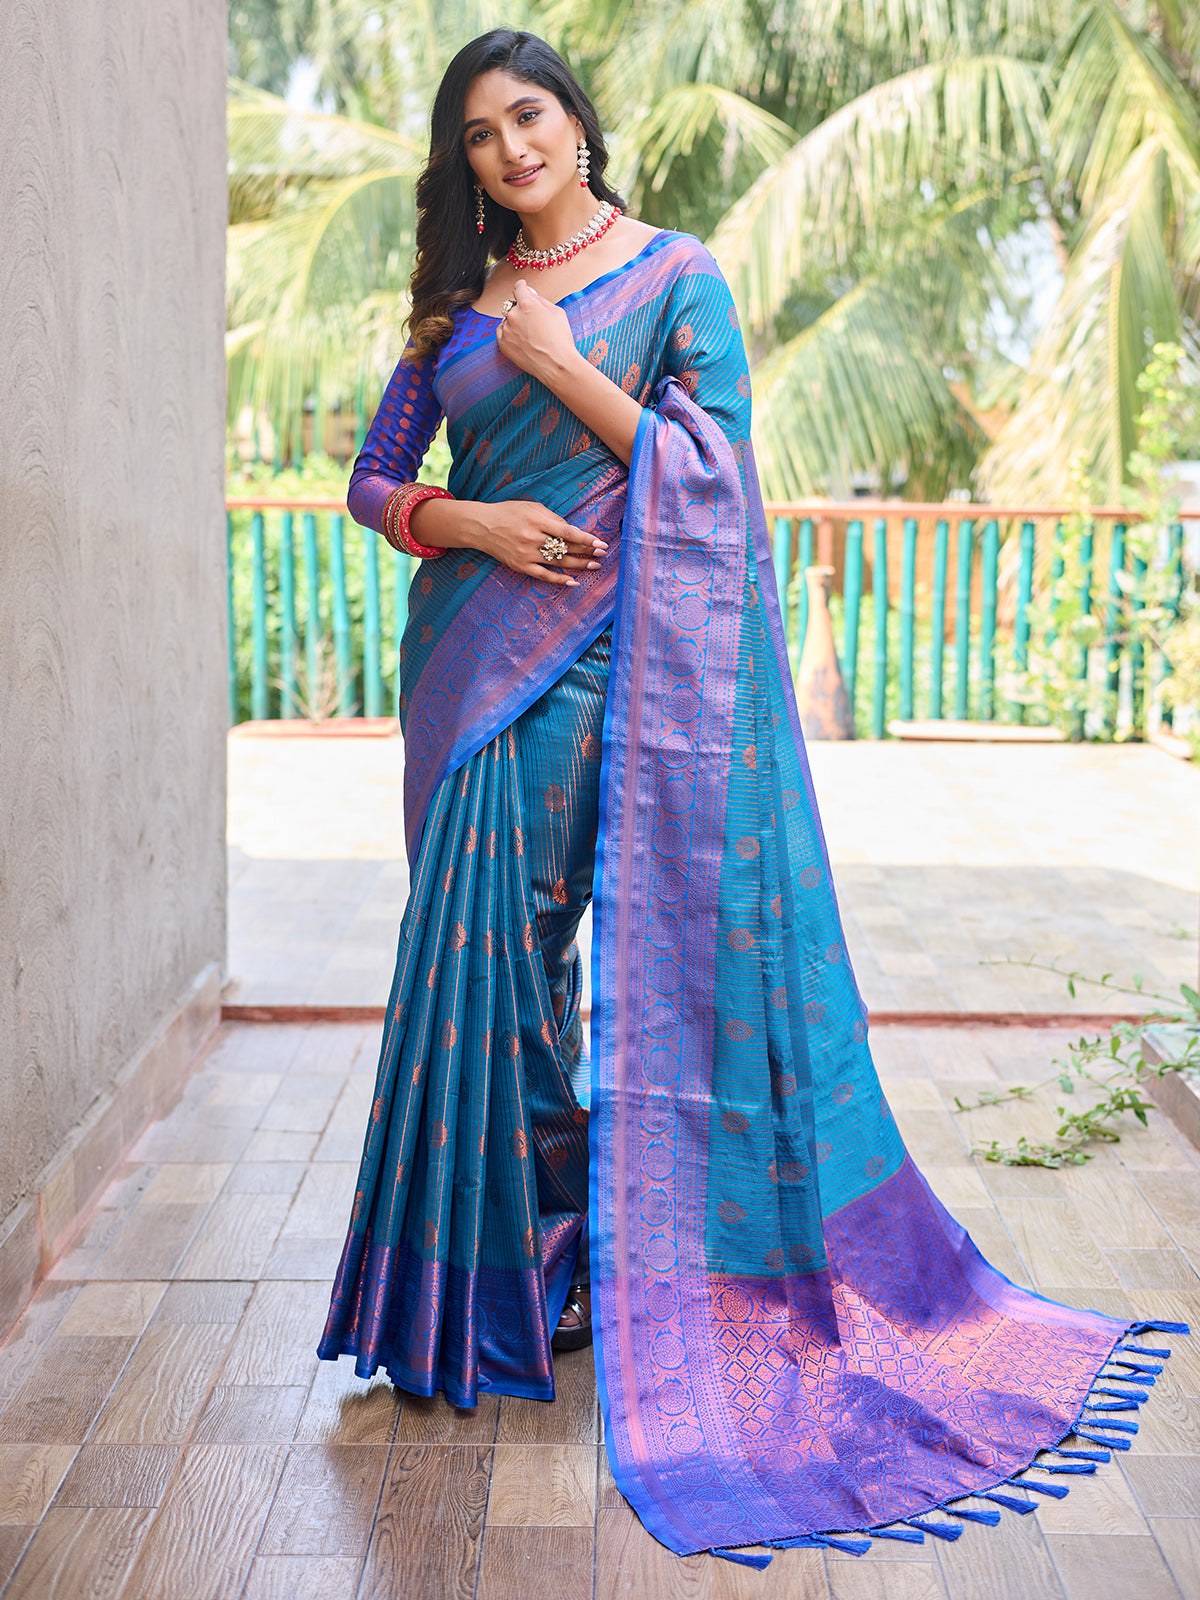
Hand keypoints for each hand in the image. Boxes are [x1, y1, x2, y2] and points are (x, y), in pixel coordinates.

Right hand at [470, 499, 607, 588]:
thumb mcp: (531, 507)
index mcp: (536, 520)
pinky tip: (573, 581)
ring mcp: (526, 554)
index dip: (586, 539)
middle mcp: (532, 538)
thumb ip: (553, 518)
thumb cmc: (508, 513)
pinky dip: (559, 579)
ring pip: (558, 562)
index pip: (568, 531)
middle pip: (565, 548)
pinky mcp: (520, 566)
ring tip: (594, 566)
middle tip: (602, 554)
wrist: (481, 526)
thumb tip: (572, 530)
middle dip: (586, 551)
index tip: (601, 543)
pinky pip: (543, 575)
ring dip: (578, 565)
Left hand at [494, 279, 580, 385]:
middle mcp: (513, 315)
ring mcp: (506, 330)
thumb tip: (529, 293)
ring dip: (515, 323)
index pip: (519, 288)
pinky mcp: (503, 344)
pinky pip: (502, 333)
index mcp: (527, 304)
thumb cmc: (560, 339)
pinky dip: (509, 333)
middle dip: (521, 310)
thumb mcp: (556, 312)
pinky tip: (521, 340)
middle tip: (533, 321)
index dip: (522, 286)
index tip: (522, 287)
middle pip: (513, 306)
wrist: (557, 365)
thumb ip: (540, 299)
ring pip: (507, 320)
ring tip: (529, 335)